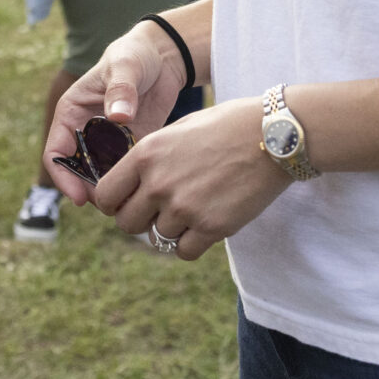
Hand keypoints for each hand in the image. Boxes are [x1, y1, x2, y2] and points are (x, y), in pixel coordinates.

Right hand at [42, 23, 189, 207]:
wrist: (163, 56)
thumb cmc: (134, 55)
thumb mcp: (125, 66)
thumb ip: (121, 89)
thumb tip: (118, 117)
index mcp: (71, 113)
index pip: (56, 153)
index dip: (64, 178)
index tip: (80, 197)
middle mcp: (85, 131)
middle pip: (78, 172)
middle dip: (90, 190)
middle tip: (111, 205)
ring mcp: (107, 141)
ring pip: (101, 176)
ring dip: (111, 190)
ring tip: (129, 201)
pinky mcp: (130, 146)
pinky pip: (124, 171)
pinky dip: (130, 183)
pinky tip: (145, 189)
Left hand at [83, 96, 290, 260]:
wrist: (274, 135)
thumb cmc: (227, 126)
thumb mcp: (178, 130)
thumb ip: (151, 158)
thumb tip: (132, 184)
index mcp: (145, 154)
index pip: (105, 196)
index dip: (113, 204)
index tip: (125, 204)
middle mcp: (159, 183)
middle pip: (127, 224)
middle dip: (140, 220)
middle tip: (159, 211)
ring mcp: (184, 208)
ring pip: (157, 238)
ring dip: (172, 229)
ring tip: (194, 208)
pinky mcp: (211, 227)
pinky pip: (183, 251)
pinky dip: (190, 244)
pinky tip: (204, 225)